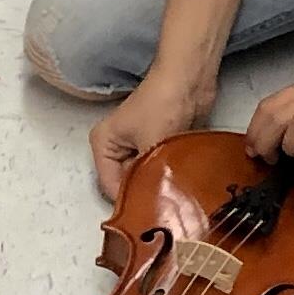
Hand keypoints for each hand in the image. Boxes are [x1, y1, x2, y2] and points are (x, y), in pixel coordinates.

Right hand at [90, 67, 216, 202]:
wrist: (190, 79)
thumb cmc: (163, 105)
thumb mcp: (150, 146)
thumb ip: (146, 179)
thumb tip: (152, 208)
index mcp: (103, 145)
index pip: (110, 187)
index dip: (129, 201)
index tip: (149, 215)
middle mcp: (117, 149)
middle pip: (127, 184)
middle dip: (146, 194)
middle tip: (165, 208)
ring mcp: (138, 147)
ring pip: (146, 178)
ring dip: (160, 185)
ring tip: (176, 196)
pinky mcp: (159, 146)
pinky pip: (161, 170)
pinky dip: (171, 176)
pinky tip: (183, 184)